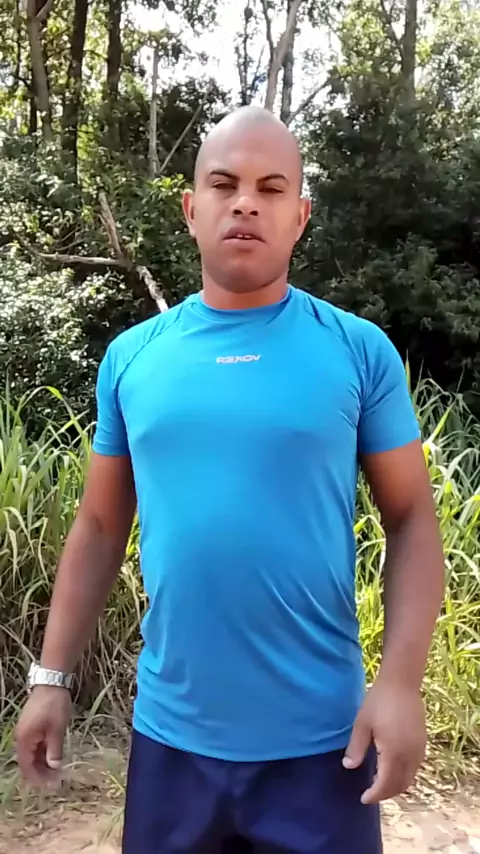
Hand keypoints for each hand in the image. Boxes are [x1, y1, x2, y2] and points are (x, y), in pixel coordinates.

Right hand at [15, 686, 71, 786]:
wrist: (52, 682)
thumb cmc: (54, 705)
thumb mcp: (57, 729)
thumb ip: (54, 750)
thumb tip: (54, 767)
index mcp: (24, 740)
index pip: (26, 766)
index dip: (38, 778)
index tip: (51, 785)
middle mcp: (22, 738)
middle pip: (28, 761)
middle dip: (41, 772)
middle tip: (58, 780)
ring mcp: (27, 731)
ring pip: (33, 754)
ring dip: (43, 763)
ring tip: (58, 771)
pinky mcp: (33, 726)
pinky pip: (36, 745)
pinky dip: (44, 752)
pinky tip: (55, 756)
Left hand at [343, 677, 425, 803]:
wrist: (402, 682)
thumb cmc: (379, 701)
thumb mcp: (362, 724)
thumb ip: (356, 748)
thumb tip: (349, 767)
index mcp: (394, 753)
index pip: (385, 784)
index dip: (374, 794)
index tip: (363, 798)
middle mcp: (410, 756)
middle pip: (399, 785)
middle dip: (385, 793)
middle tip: (370, 792)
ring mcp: (419, 750)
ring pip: (409, 778)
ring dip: (395, 785)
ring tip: (379, 782)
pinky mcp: (423, 743)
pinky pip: (414, 768)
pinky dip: (403, 775)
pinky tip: (392, 768)